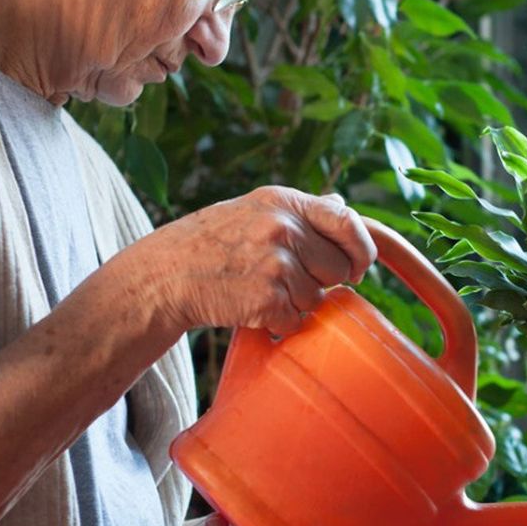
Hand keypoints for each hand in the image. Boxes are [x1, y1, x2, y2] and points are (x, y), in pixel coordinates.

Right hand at [153, 186, 376, 336]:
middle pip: (339, 267)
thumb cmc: (210, 244)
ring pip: (318, 299)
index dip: (361, 248)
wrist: (164, 275)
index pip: (347, 221)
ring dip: (296, 304)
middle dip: (323, 281)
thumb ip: (301, 210)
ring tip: (258, 289)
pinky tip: (250, 307)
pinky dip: (278, 323)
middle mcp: (283, 228)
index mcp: (283, 202)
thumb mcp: (254, 210)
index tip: (359, 266)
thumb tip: (341, 203)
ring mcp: (275, 264)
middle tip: (286, 280)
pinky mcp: (266, 299)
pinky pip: (296, 322)